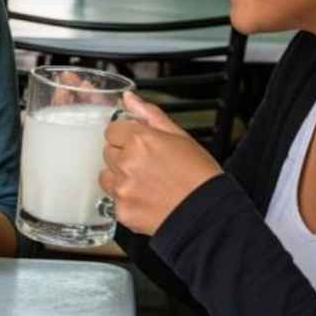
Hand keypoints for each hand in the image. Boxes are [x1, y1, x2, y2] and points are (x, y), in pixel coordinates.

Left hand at [100, 91, 222, 235]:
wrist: (209, 215)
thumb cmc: (200, 177)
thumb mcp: (181, 137)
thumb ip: (150, 115)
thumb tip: (129, 99)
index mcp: (140, 140)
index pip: (112, 130)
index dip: (126, 136)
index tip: (137, 144)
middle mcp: (127, 163)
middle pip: (109, 152)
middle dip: (123, 156)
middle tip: (148, 166)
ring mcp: (123, 188)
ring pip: (107, 177)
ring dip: (120, 178)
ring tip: (146, 184)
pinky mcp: (122, 211)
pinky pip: (114, 201)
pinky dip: (127, 201)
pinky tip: (147, 201)